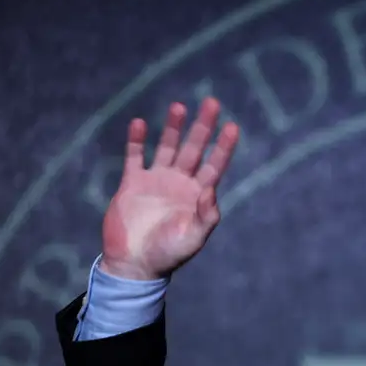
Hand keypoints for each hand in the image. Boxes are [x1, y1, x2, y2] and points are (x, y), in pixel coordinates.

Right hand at [100, 97, 238, 279]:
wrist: (134, 264)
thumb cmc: (168, 254)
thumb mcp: (194, 237)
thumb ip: (206, 214)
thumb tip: (210, 188)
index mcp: (198, 195)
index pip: (215, 165)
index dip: (224, 146)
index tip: (232, 126)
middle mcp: (180, 184)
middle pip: (195, 148)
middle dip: (203, 127)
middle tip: (212, 102)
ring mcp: (156, 181)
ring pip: (168, 147)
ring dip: (174, 128)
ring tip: (179, 106)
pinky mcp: (133, 184)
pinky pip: (135, 157)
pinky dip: (137, 141)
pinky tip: (141, 123)